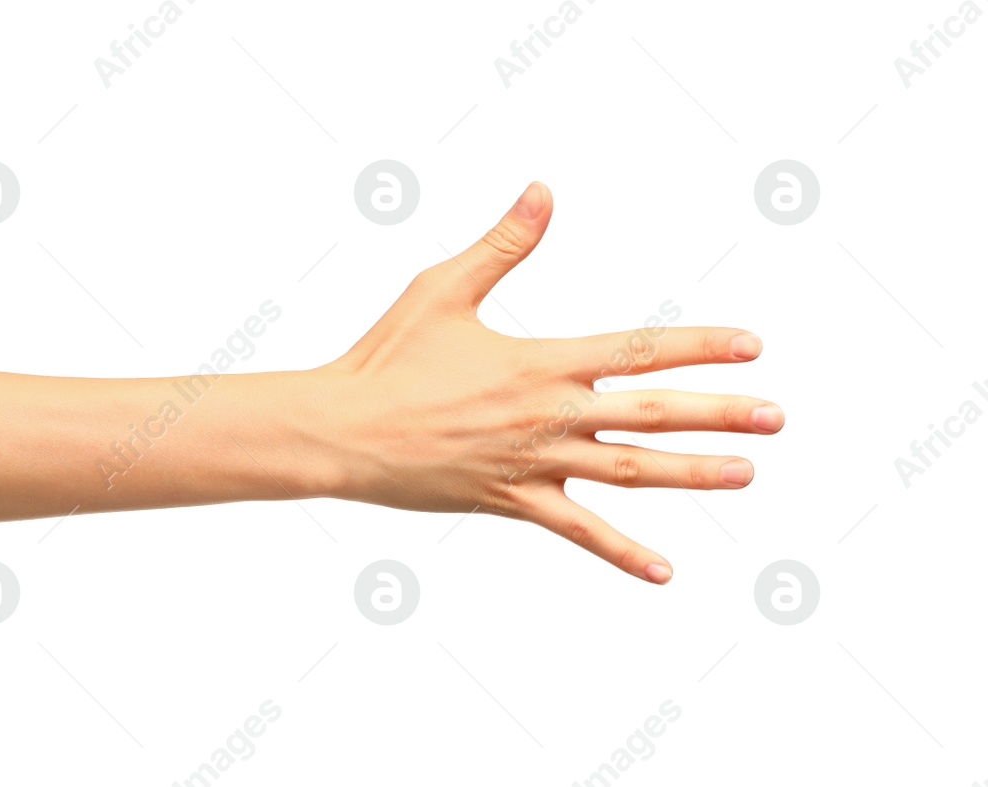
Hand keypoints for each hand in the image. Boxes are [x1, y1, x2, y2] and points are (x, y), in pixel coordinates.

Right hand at [318, 182, 783, 582]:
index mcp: (539, 361)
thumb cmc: (386, 356)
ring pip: (629, 472)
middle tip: (775, 417)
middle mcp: (547, 414)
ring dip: (692, 474)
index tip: (750, 346)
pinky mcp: (510, 500)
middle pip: (650, 414)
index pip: (636, 351)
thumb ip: (503, 244)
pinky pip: (577, 530)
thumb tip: (544, 191)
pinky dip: (622, 551)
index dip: (698, 347)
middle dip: (719, 414)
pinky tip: (665, 570)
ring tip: (745, 474)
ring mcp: (532, 462)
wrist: (341, 430)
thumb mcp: (443, 289)